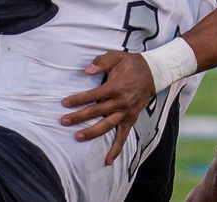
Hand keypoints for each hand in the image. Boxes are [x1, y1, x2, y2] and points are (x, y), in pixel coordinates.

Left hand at [61, 50, 154, 164]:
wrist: (153, 73)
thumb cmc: (131, 64)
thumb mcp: (116, 56)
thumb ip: (101, 62)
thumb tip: (86, 70)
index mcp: (114, 87)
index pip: (92, 95)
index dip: (77, 99)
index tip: (64, 103)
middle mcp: (119, 102)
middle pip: (95, 112)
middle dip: (78, 117)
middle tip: (63, 121)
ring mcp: (126, 112)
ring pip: (106, 125)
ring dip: (91, 132)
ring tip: (77, 137)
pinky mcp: (131, 119)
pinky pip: (123, 136)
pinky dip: (116, 149)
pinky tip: (108, 160)